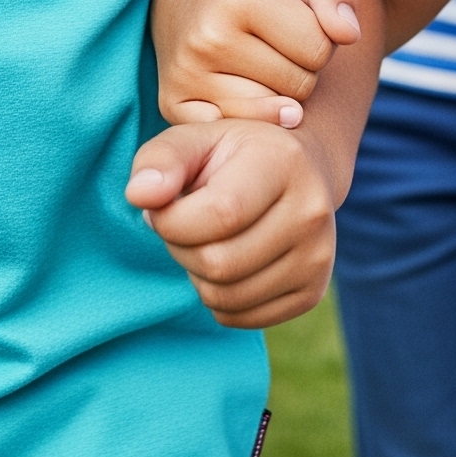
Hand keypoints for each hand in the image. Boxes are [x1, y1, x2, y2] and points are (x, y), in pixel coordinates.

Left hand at [127, 116, 336, 328]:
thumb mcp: (195, 138)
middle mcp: (311, 212)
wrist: (296, 171)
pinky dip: (217, 298)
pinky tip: (223, 261)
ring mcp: (317, 258)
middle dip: (180, 248)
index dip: (172, 220)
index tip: (159, 208)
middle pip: (219, 263)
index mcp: (283, 163)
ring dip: (196, 274)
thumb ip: (161, 160)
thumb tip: (138, 196)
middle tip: (180, 224)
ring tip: (201, 239)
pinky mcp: (311, 294)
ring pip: (227, 296)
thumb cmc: (232, 153)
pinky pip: (243, 318)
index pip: (219, 214)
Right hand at [152, 0, 360, 125]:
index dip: (319, 37)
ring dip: (278, 94)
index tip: (295, 21)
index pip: (320, 49)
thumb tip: (350, 35)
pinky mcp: (172, 102)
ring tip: (256, 60)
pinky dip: (248, 116)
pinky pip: (236, 130)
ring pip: (273, 113)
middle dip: (299, 66)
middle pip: (300, 86)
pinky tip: (239, 88)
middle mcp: (207, 37)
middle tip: (274, 42)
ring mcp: (186, 73)